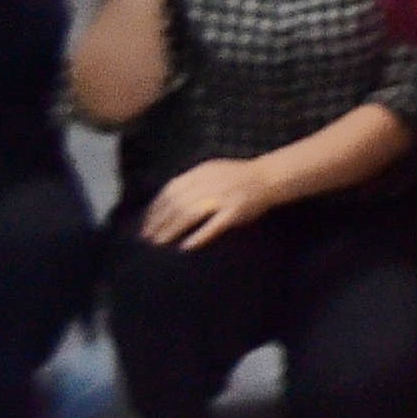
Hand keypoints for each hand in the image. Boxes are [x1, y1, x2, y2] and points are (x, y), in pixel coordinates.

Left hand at [142, 159, 277, 249]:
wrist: (270, 177)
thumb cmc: (239, 177)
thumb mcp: (212, 171)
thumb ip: (191, 183)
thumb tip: (165, 201)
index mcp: (202, 173)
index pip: (170, 191)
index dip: (155, 208)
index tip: (146, 223)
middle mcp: (210, 183)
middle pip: (177, 203)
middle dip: (159, 222)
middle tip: (148, 238)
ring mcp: (223, 196)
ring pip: (190, 214)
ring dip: (172, 230)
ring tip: (160, 242)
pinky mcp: (235, 211)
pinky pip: (214, 225)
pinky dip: (199, 236)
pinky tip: (187, 246)